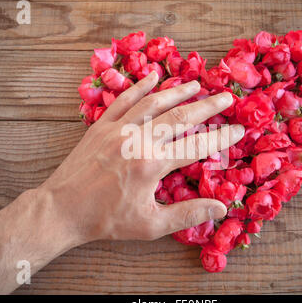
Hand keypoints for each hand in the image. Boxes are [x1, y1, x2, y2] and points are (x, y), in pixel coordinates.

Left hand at [37, 71, 244, 244]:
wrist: (62, 209)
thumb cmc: (106, 220)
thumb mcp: (150, 225)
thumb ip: (187, 214)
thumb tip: (221, 208)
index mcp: (152, 165)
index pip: (196, 145)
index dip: (221, 137)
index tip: (239, 129)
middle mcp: (137, 141)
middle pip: (179, 117)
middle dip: (206, 106)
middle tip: (225, 97)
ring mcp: (118, 130)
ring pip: (153, 103)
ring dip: (177, 92)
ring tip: (196, 84)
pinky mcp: (101, 126)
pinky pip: (124, 101)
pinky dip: (139, 87)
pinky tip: (152, 77)